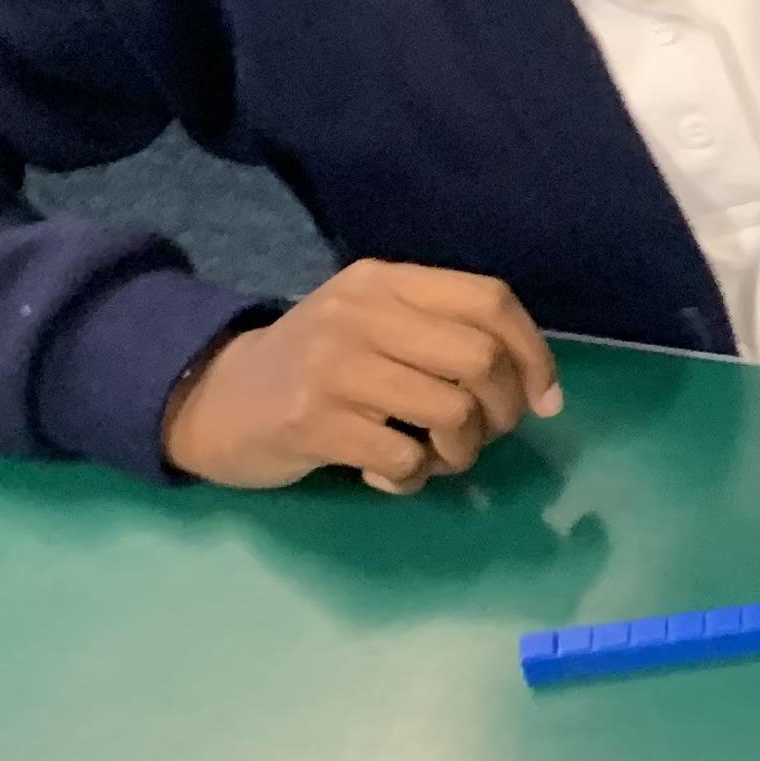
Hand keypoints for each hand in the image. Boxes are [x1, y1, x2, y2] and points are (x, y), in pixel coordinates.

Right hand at [162, 262, 561, 493]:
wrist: (213, 397)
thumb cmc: (317, 366)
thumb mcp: (374, 325)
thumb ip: (445, 336)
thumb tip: (539, 388)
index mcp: (385, 281)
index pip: (490, 300)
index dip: (534, 354)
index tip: (546, 400)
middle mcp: (361, 313)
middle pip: (480, 359)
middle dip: (503, 412)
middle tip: (484, 436)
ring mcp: (335, 366)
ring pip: (451, 411)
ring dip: (461, 452)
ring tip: (435, 458)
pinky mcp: (314, 421)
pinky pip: (405, 459)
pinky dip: (414, 479)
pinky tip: (389, 475)